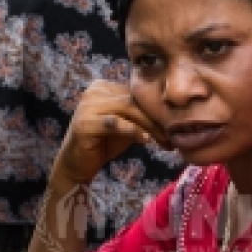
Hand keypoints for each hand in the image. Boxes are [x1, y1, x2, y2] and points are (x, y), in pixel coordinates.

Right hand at [52, 80, 167, 185]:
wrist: (77, 164)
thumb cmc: (103, 144)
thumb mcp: (126, 125)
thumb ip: (140, 115)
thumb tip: (171, 114)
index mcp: (104, 86)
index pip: (136, 94)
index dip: (157, 110)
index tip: (174, 127)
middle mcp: (94, 90)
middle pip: (134, 100)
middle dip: (156, 119)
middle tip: (173, 137)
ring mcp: (87, 106)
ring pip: (128, 109)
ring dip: (149, 126)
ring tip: (164, 140)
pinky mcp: (85, 123)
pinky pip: (115, 123)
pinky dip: (133, 131)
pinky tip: (145, 140)